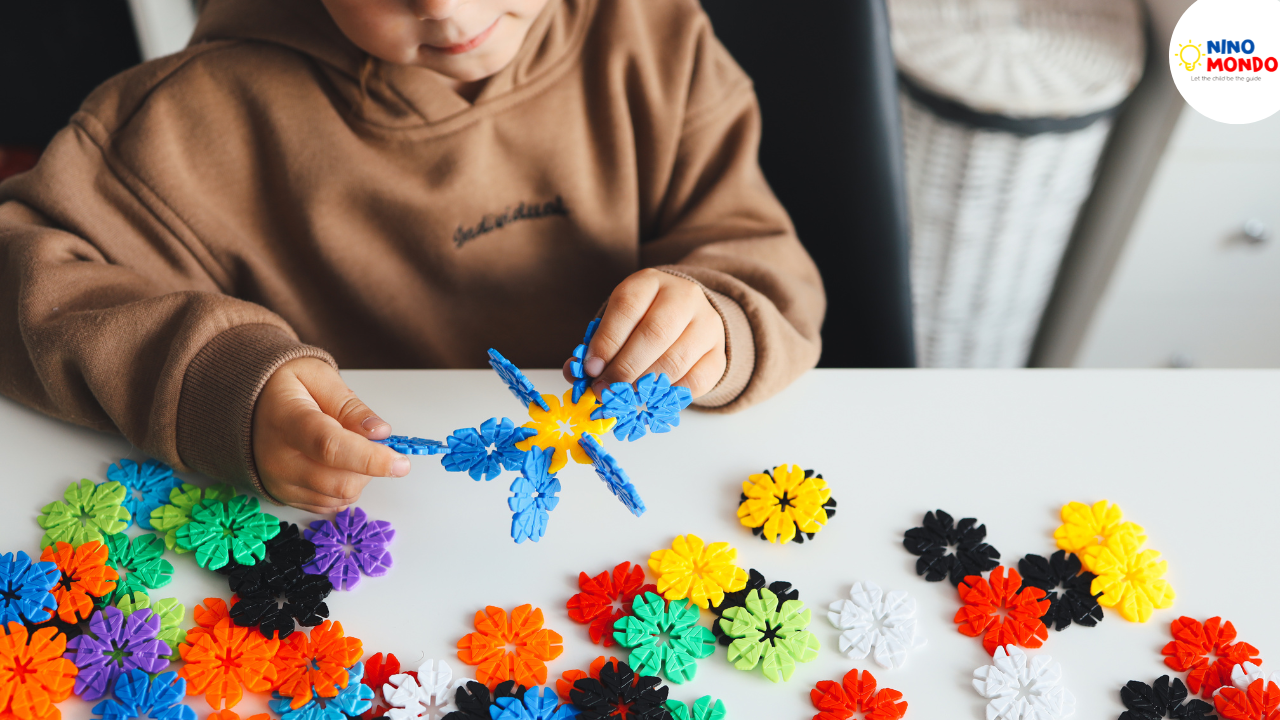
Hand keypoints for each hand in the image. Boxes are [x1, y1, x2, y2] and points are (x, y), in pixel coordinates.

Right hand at [252, 357, 407, 511]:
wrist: (246, 406)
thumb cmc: (284, 387)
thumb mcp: (319, 377)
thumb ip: (351, 406)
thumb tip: (380, 432)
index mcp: (287, 421)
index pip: (331, 447)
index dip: (370, 458)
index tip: (401, 462)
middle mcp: (278, 458)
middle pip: (339, 481)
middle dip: (371, 466)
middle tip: (372, 442)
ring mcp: (279, 482)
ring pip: (339, 497)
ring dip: (360, 478)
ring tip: (349, 449)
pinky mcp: (284, 497)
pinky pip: (328, 506)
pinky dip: (344, 490)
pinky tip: (338, 466)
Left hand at [562, 269, 725, 398]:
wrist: (688, 318)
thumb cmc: (642, 322)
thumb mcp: (617, 321)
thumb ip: (596, 345)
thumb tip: (574, 372)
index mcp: (650, 282)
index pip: (627, 306)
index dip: (607, 340)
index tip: (591, 369)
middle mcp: (683, 297)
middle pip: (655, 334)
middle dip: (624, 368)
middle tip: (605, 391)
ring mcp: (707, 325)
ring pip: (675, 360)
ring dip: (644, 386)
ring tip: (624, 398)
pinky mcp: (719, 354)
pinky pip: (695, 382)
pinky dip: (668, 396)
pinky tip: (651, 398)